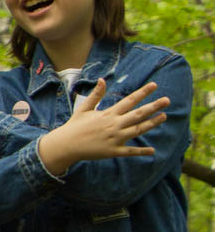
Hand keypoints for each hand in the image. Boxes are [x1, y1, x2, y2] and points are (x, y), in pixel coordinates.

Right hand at [37, 78, 168, 175]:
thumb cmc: (74, 126)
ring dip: (152, 123)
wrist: (65, 145)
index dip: (143, 92)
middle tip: (167, 100)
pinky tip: (152, 151)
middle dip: (154, 106)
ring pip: (138, 130)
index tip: (154, 85)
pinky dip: (141, 152)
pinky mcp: (113, 151)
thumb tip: (102, 80)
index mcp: (108, 114)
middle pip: (138, 114)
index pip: (129, 100)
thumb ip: (95, 95)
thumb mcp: (84, 108)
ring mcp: (115, 138)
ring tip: (164, 116)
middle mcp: (114, 125)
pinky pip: (130, 151)